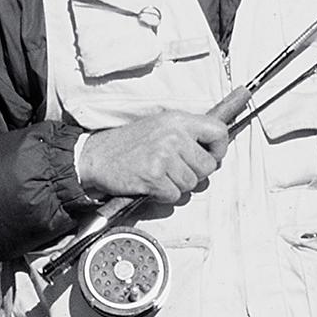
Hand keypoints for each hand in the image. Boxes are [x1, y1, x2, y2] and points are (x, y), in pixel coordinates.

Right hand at [78, 110, 229, 203]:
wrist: (97, 155)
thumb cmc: (129, 144)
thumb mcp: (161, 126)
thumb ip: (188, 134)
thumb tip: (215, 151)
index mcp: (178, 120)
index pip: (219, 133)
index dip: (218, 150)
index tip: (209, 157)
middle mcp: (174, 136)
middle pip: (207, 167)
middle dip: (194, 174)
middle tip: (175, 170)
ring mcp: (164, 156)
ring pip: (191, 184)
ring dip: (176, 186)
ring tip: (159, 175)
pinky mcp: (153, 177)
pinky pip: (173, 196)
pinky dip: (163, 195)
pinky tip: (150, 183)